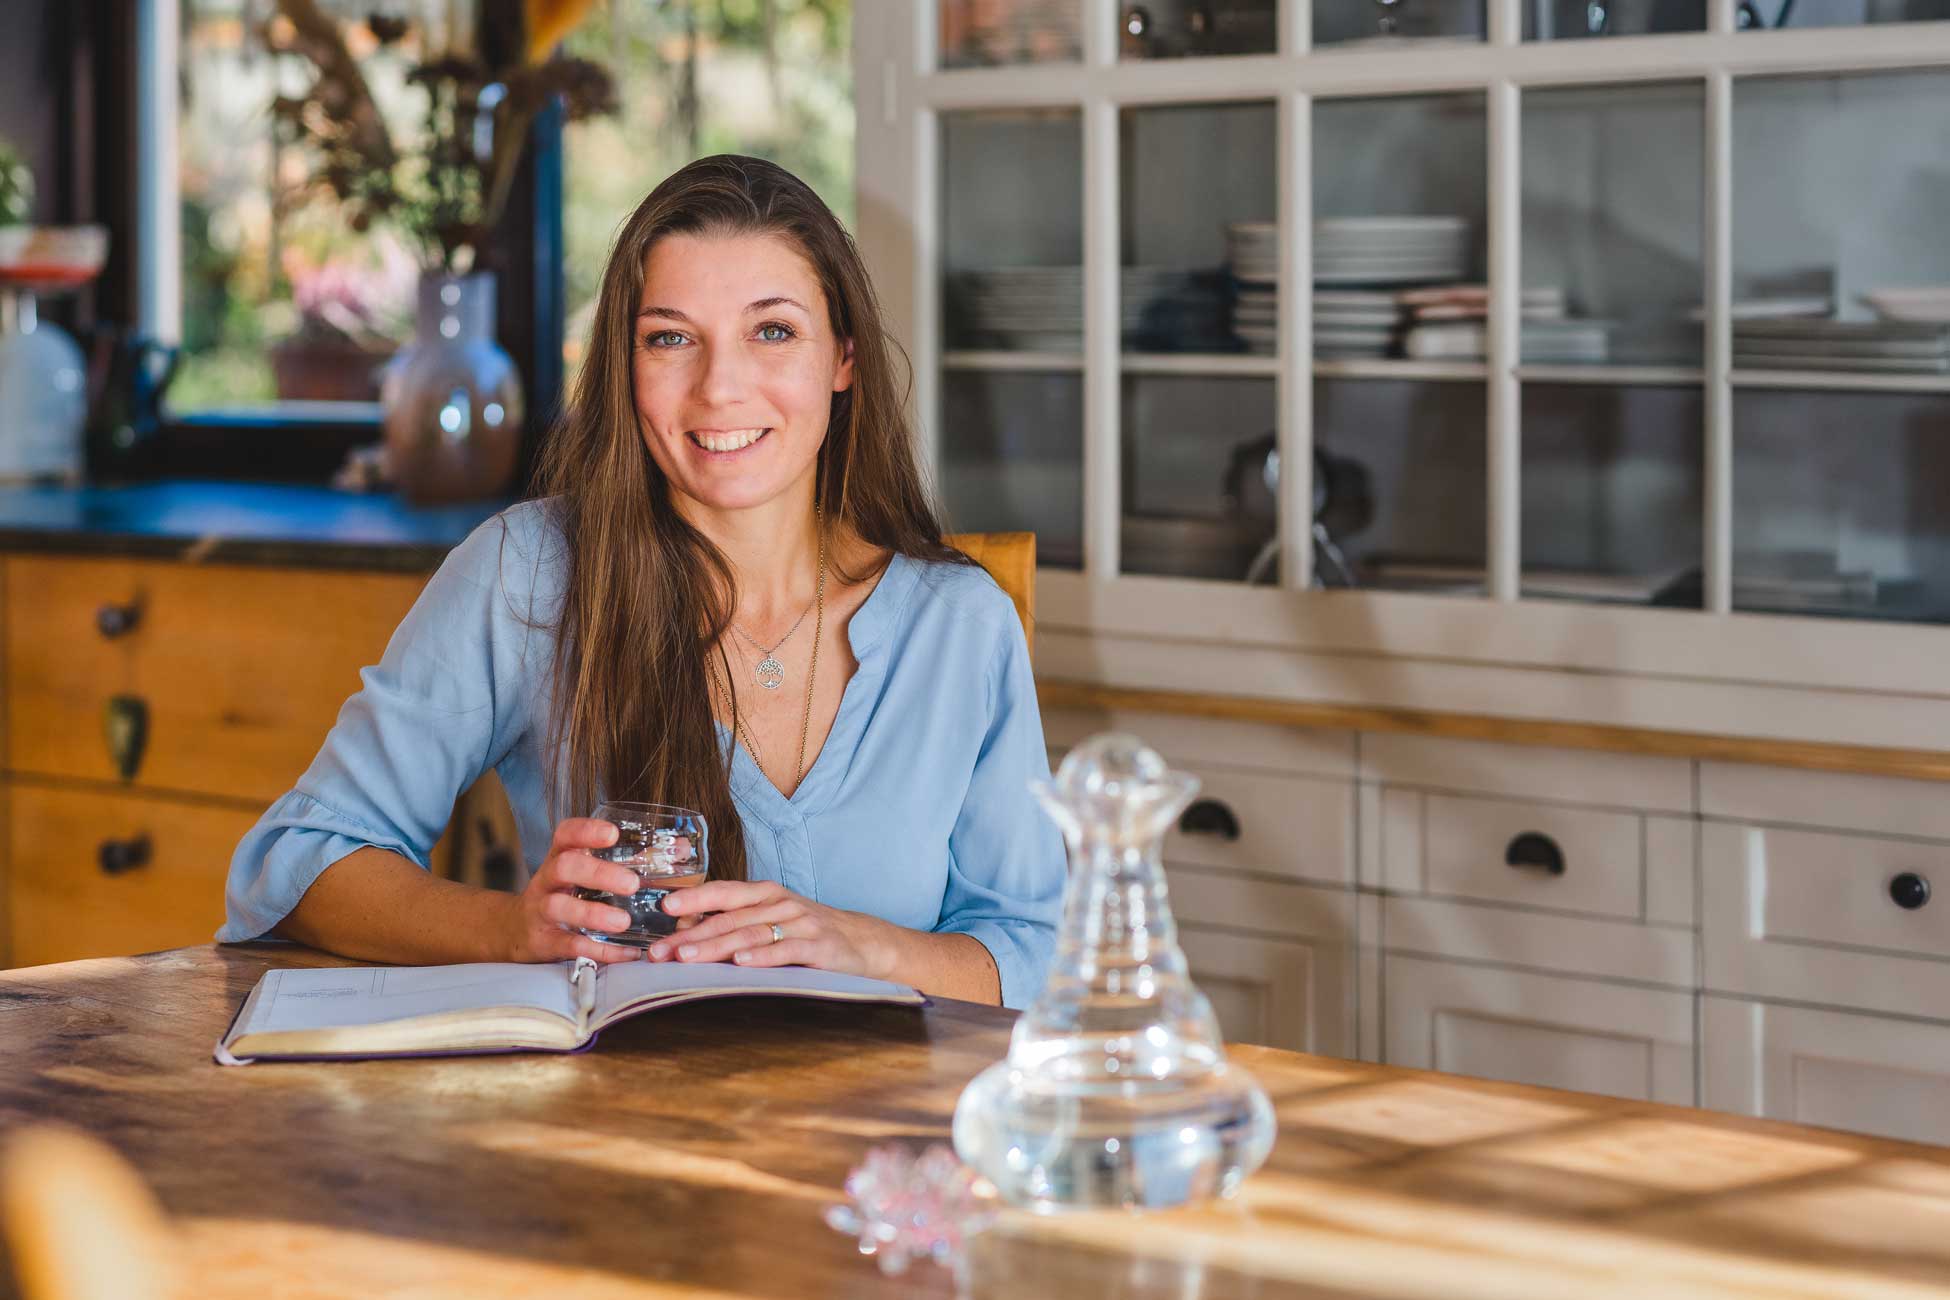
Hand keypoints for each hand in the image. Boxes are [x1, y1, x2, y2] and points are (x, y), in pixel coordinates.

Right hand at [501, 817, 645, 963]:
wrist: (515, 930)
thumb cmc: (562, 894)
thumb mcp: (581, 873)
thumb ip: (623, 862)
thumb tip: (680, 849)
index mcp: (559, 858)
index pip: (566, 835)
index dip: (586, 831)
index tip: (612, 833)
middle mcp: (547, 881)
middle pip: (565, 867)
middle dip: (597, 873)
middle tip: (631, 884)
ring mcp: (541, 911)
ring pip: (559, 907)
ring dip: (593, 914)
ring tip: (623, 921)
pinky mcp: (544, 941)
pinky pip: (569, 946)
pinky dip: (599, 951)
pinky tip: (625, 952)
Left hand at [648, 880, 897, 979]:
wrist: (865, 942)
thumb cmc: (808, 932)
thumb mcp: (772, 920)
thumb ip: (735, 922)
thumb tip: (684, 931)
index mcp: (766, 894)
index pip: (724, 892)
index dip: (694, 897)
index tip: (664, 906)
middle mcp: (781, 904)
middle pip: (730, 917)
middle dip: (692, 935)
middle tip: (661, 951)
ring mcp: (802, 924)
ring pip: (751, 933)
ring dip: (716, 945)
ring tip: (687, 958)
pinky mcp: (820, 947)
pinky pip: (787, 950)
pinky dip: (762, 956)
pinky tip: (741, 963)